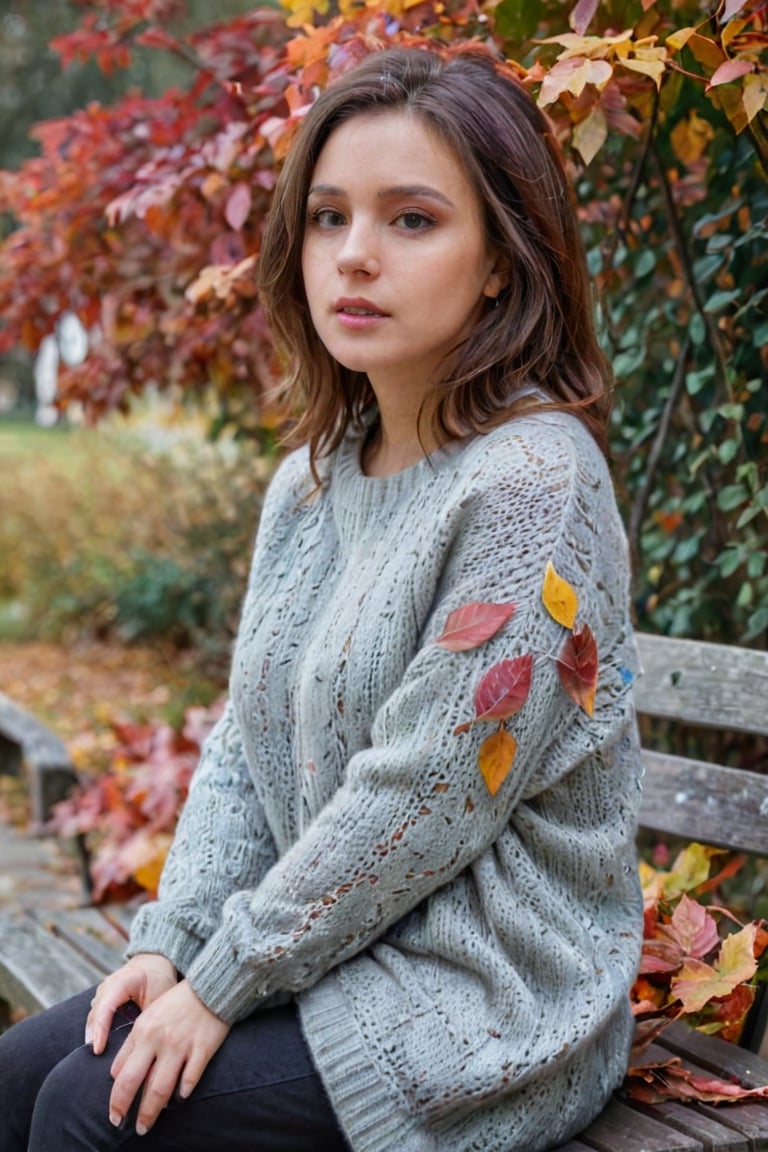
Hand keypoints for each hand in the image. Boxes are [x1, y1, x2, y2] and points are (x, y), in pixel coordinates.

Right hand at [86, 954, 177, 1054]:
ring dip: (94, 1037)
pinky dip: (98, 1032)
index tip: (98, 1051)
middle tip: (93, 1062)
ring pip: (93, 1018)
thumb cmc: (160, 979)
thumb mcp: (159, 997)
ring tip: (95, 1061)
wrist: (156, 961)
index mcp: (121, 982)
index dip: (100, 1031)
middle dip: (94, 1038)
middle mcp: (106, 986)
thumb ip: (149, 1019)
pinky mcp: (102, 999)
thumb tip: (141, 1046)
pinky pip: (96, 1018)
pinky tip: (101, 1049)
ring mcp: (102, 992)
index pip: (105, 1009)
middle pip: (95, 1016)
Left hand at [108, 978, 229, 1135]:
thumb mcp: (148, 1017)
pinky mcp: (203, 1049)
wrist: (210, 987)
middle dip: (123, 1108)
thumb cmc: (176, 1004)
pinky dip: (183, 1092)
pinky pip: (190, 1078)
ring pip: (159, 1088)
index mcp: (142, 1030)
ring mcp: (181, 1045)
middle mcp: (158, 1039)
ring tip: (145, 1126)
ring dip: (149, 1112)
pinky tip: (179, 1099)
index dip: (115, 1094)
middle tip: (119, 1124)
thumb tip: (116, 1075)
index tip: (115, 1110)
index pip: (120, 1070)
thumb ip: (133, 1044)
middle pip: (134, 1082)